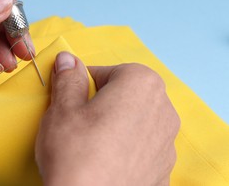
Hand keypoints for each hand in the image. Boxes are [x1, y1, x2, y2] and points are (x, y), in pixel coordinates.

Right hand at [36, 52, 179, 184]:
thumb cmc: (76, 155)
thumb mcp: (63, 108)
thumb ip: (68, 78)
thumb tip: (68, 60)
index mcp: (141, 84)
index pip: (108, 71)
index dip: (85, 83)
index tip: (71, 97)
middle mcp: (163, 110)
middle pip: (125, 95)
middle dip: (101, 102)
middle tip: (78, 120)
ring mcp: (166, 143)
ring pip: (134, 120)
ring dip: (114, 124)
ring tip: (89, 143)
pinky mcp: (162, 169)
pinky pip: (141, 147)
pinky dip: (124, 148)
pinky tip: (103, 161)